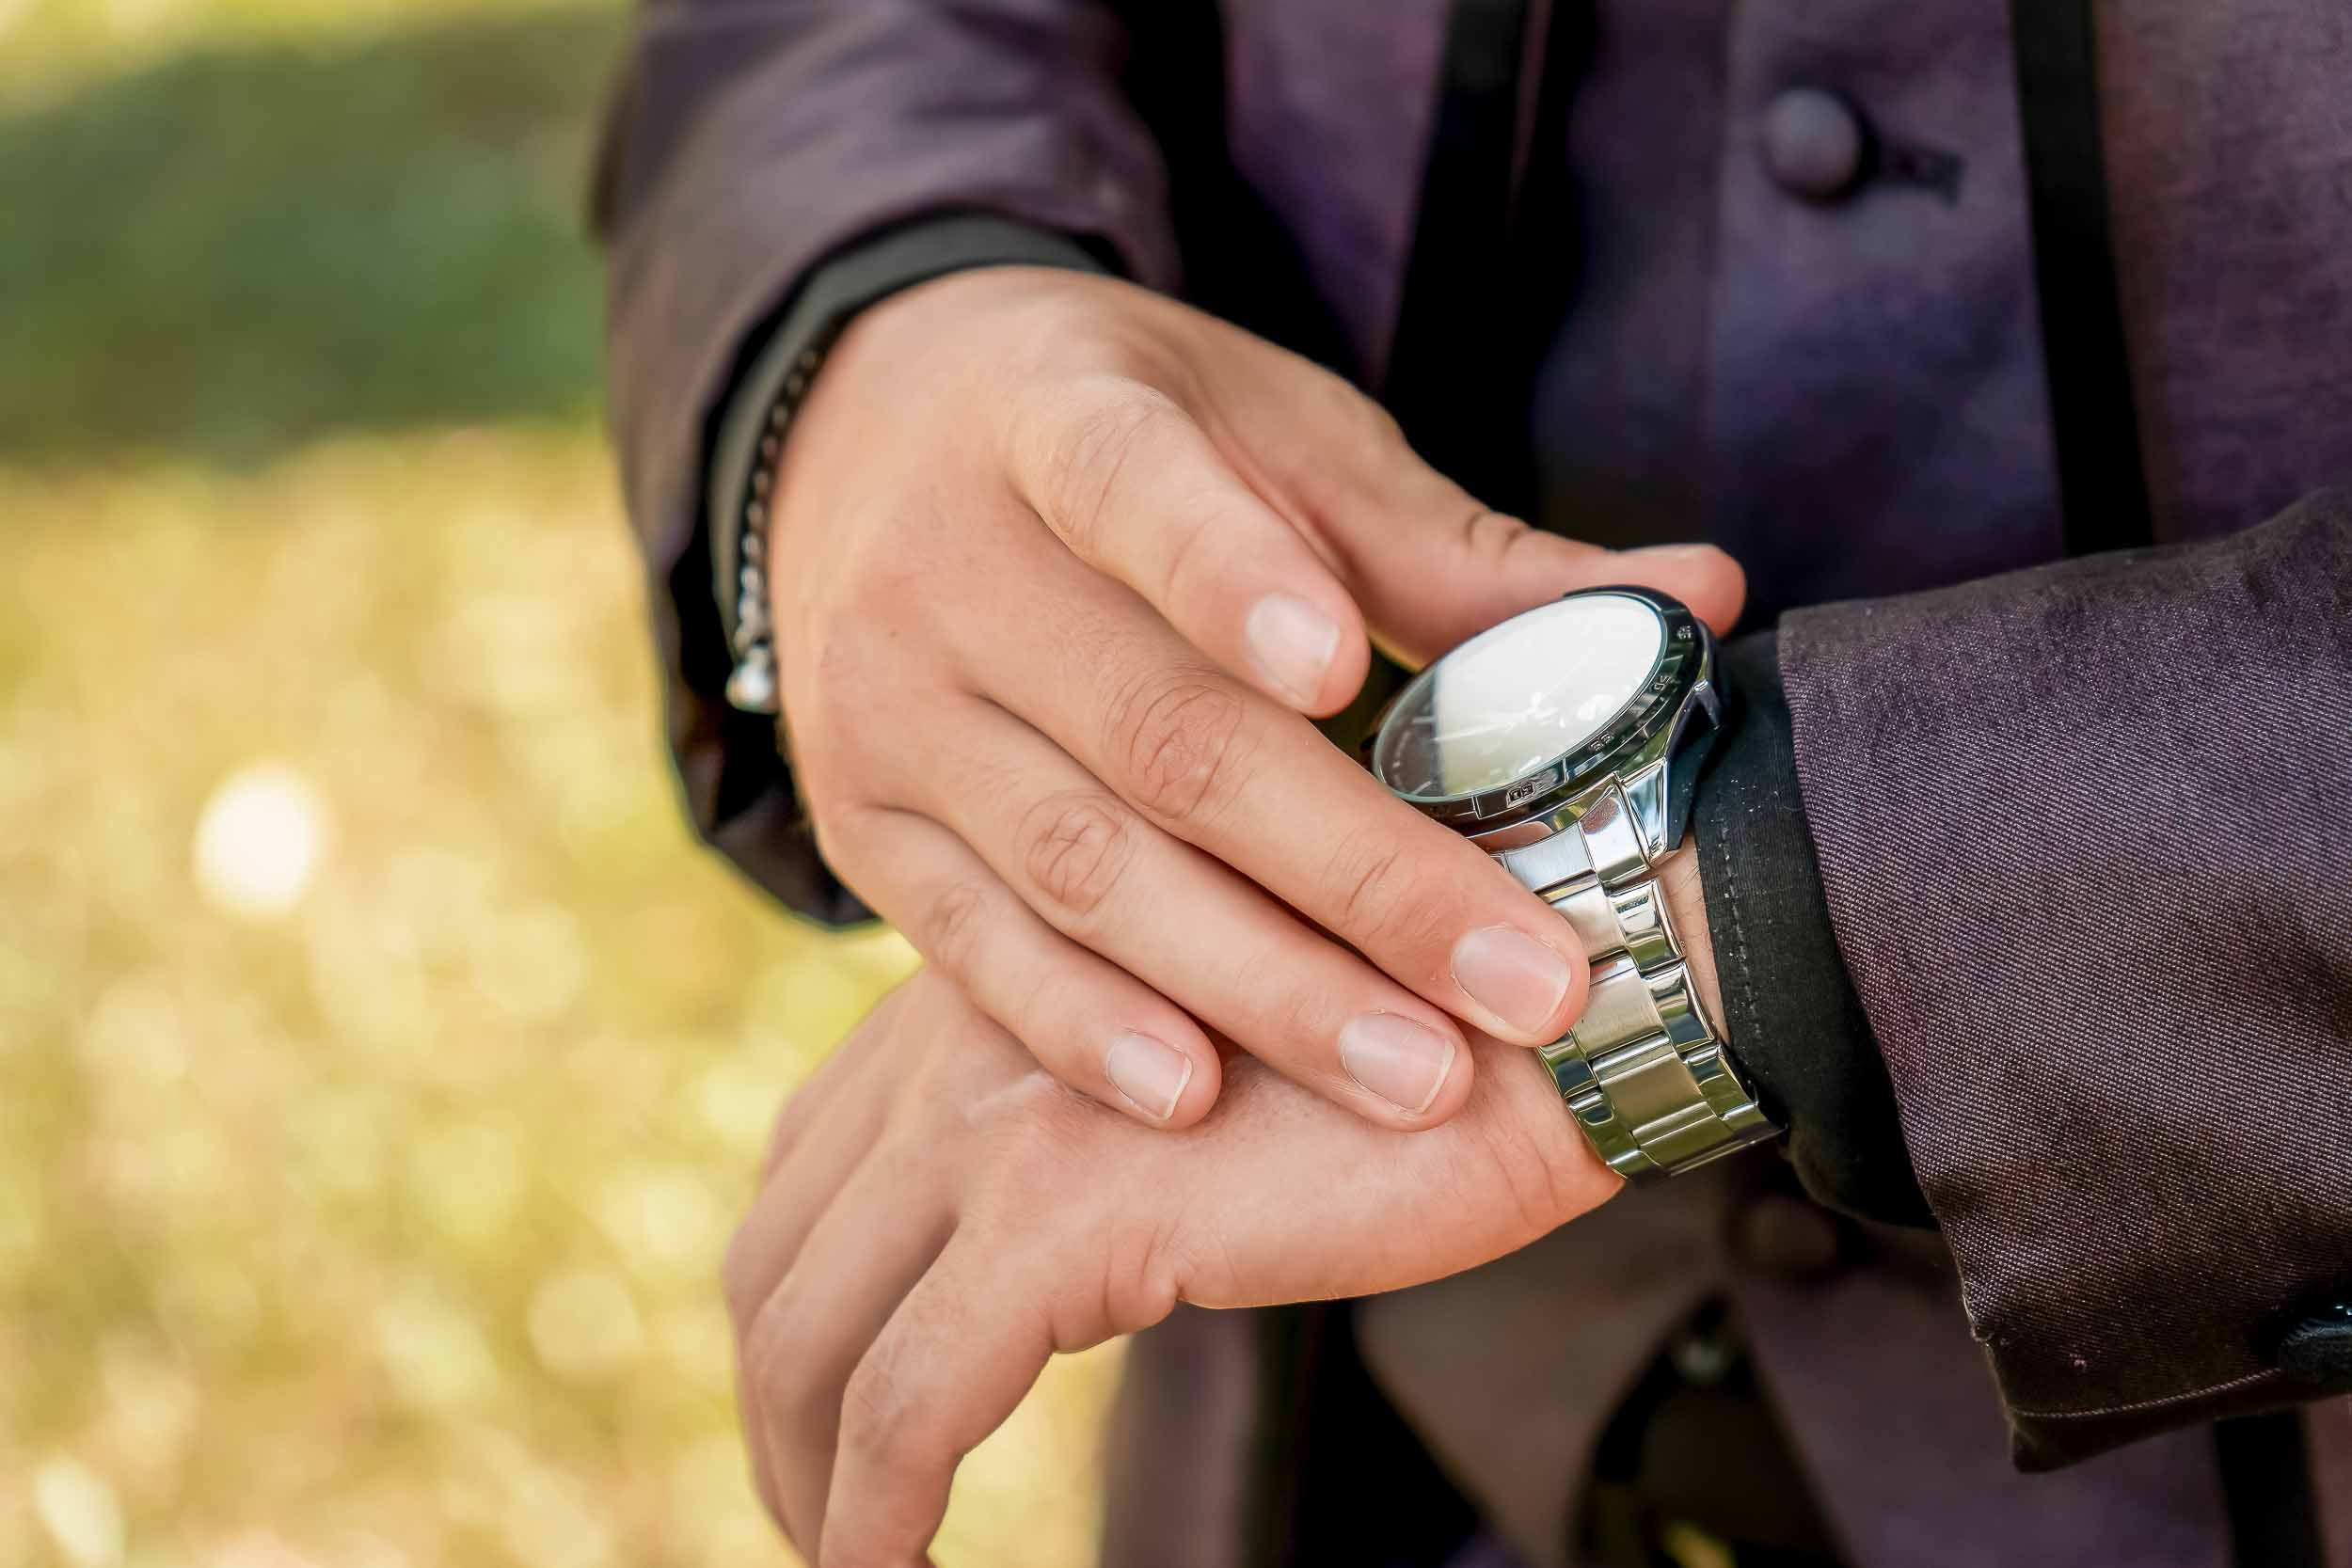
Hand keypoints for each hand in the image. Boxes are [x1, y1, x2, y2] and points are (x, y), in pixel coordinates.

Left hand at [722, 966, 1613, 1566]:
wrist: (1540, 1025)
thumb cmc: (1413, 1058)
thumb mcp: (1202, 1071)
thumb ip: (1093, 1129)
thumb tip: (1051, 1266)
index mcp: (986, 994)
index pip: (814, 1159)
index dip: (798, 1293)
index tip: (825, 1396)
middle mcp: (960, 1040)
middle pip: (782, 1251)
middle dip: (777, 1400)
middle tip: (814, 1506)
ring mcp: (1000, 1121)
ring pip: (814, 1335)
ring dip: (805, 1475)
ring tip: (842, 1557)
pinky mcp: (1063, 1214)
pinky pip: (910, 1407)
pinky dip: (869, 1517)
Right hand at [767, 266, 1743, 1128]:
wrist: (867, 437)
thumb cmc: (1127, 439)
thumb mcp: (1275, 442)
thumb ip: (1460, 548)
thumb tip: (1707, 598)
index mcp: (1055, 417)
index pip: (1130, 487)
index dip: (1226, 574)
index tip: (1345, 667)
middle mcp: (944, 564)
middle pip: (1153, 732)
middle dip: (1351, 872)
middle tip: (1522, 980)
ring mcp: (886, 708)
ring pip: (1079, 864)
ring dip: (1252, 983)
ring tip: (1413, 1073)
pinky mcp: (863, 828)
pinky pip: (974, 945)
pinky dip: (1086, 1026)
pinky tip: (1199, 1095)